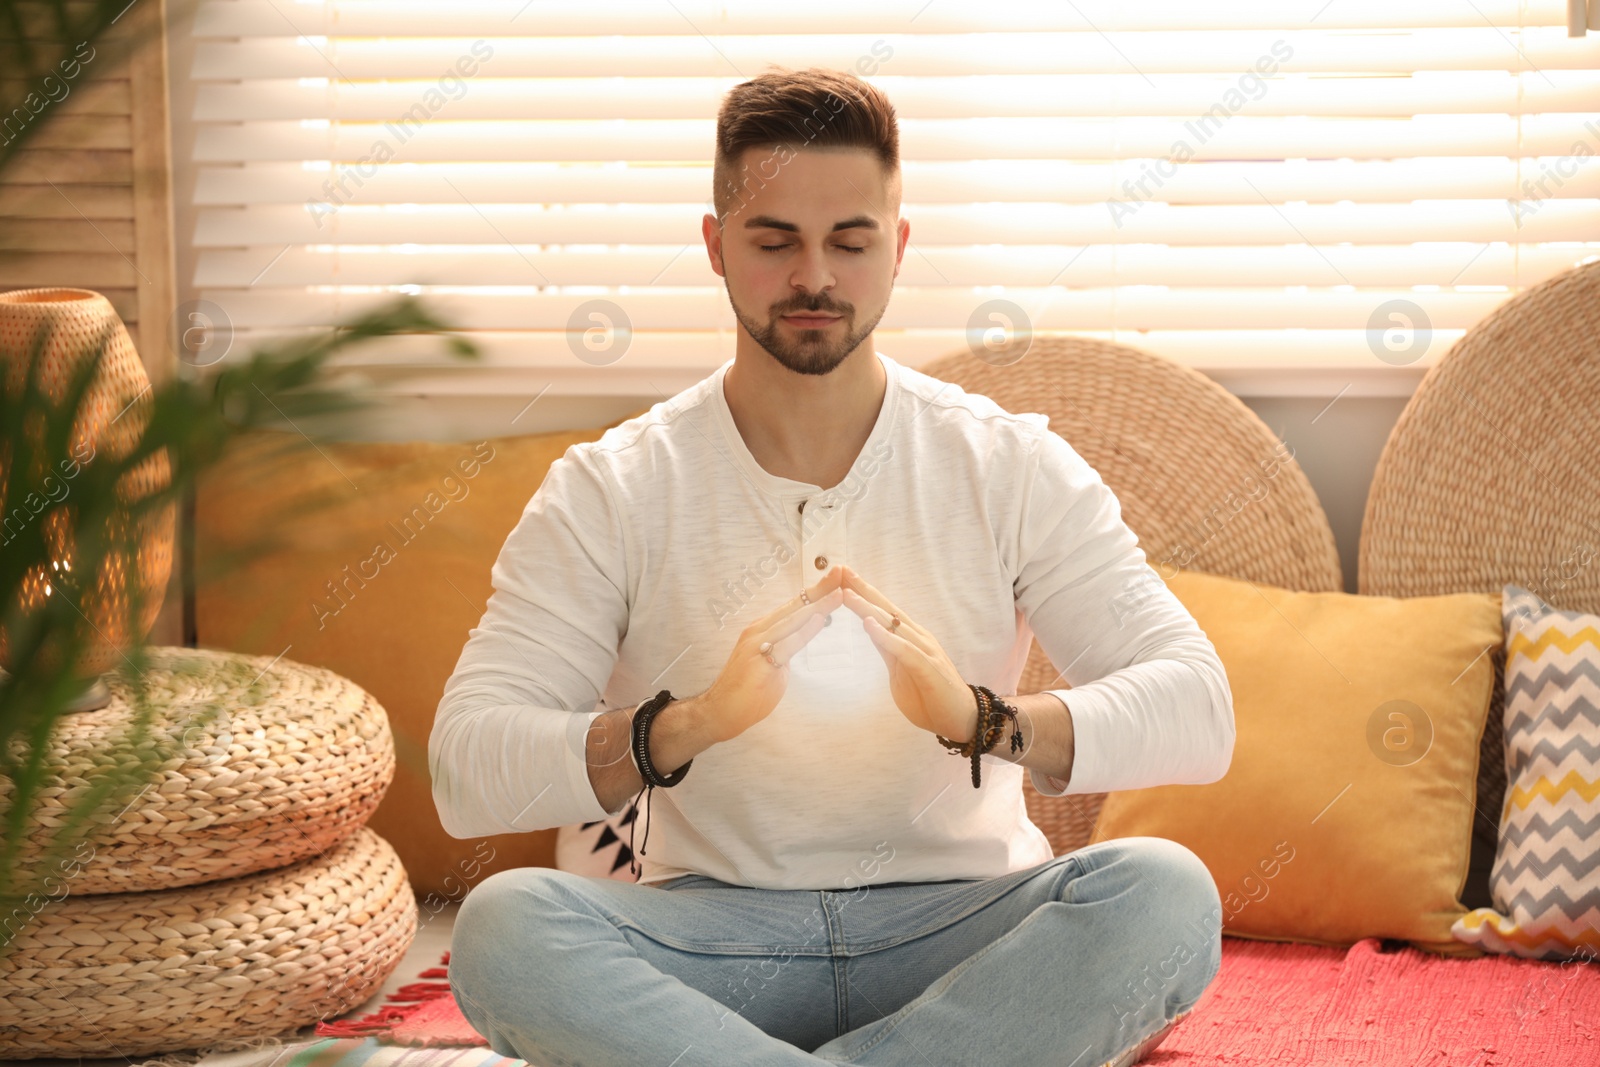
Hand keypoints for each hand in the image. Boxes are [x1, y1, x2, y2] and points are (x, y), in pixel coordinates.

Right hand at [698, 565, 844, 743]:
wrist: (720, 712)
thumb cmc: (747, 689)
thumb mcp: (773, 662)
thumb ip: (786, 647)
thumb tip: (802, 637)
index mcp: (763, 629)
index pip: (794, 606)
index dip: (816, 591)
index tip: (836, 578)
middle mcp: (759, 631)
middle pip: (796, 606)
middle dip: (821, 589)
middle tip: (842, 572)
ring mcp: (757, 645)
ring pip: (793, 620)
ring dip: (818, 606)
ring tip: (839, 593)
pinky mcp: (759, 662)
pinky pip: (786, 644)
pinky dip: (805, 631)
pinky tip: (820, 620)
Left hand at [838, 565, 977, 740]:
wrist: (961, 718)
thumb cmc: (929, 695)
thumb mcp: (899, 670)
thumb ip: (887, 649)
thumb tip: (871, 629)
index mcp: (909, 636)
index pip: (883, 610)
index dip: (862, 593)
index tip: (841, 577)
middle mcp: (917, 637)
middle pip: (886, 609)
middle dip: (863, 590)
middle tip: (840, 572)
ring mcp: (924, 650)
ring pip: (893, 624)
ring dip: (869, 609)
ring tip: (848, 595)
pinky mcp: (928, 667)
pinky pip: (904, 649)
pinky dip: (887, 637)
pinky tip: (870, 626)